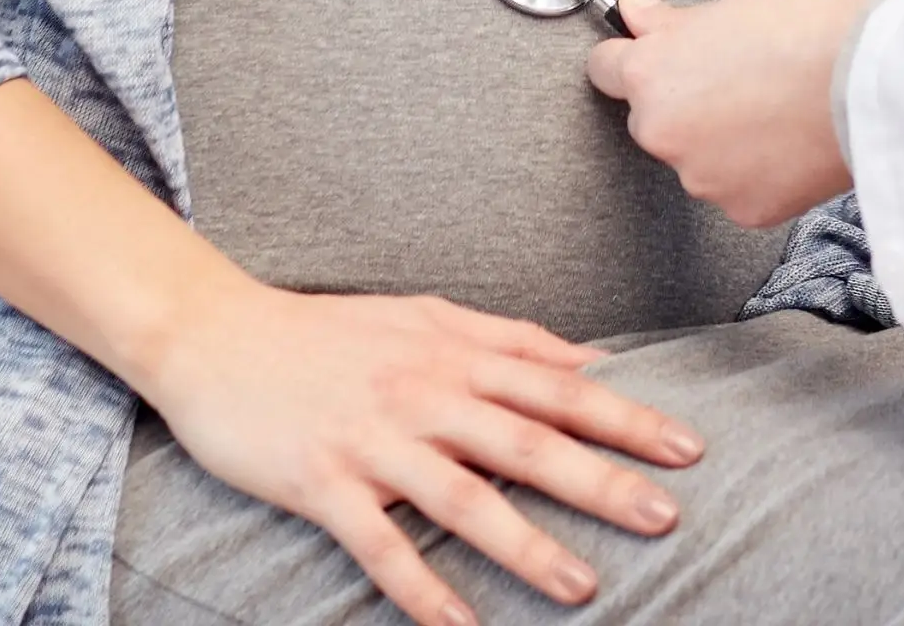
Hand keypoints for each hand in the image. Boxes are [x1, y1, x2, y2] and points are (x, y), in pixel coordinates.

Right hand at [143, 282, 705, 625]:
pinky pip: (379, 545)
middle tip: (666, 517)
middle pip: (529, 442)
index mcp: (457, 354)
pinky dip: (421, 589)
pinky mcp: (321, 483)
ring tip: (582, 587)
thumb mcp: (430, 316)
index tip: (689, 448)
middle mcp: (425, 394)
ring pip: (464, 499)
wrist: (214, 333)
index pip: (561, 388)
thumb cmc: (331, 330)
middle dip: (602, 482)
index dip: (628, 417)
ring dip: (526, 547)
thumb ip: (512, 340)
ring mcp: (373, 441)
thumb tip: (594, 359)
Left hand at [585, 0, 869, 227]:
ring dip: (723, 141)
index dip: (632, 58)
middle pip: (654, 118)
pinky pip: (738, 189)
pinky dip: (758, 172)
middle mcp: (662, 132)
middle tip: (742, 80)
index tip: (658, 55)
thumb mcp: (733, 5)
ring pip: (698, 158)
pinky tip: (792, 142)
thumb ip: (673, 20)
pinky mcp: (743, 210)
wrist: (873, 85)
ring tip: (777, 110)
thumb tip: (633, 9)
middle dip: (685, 103)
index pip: (605, 69)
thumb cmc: (809, 32)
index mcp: (651, 74)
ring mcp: (701, 178)